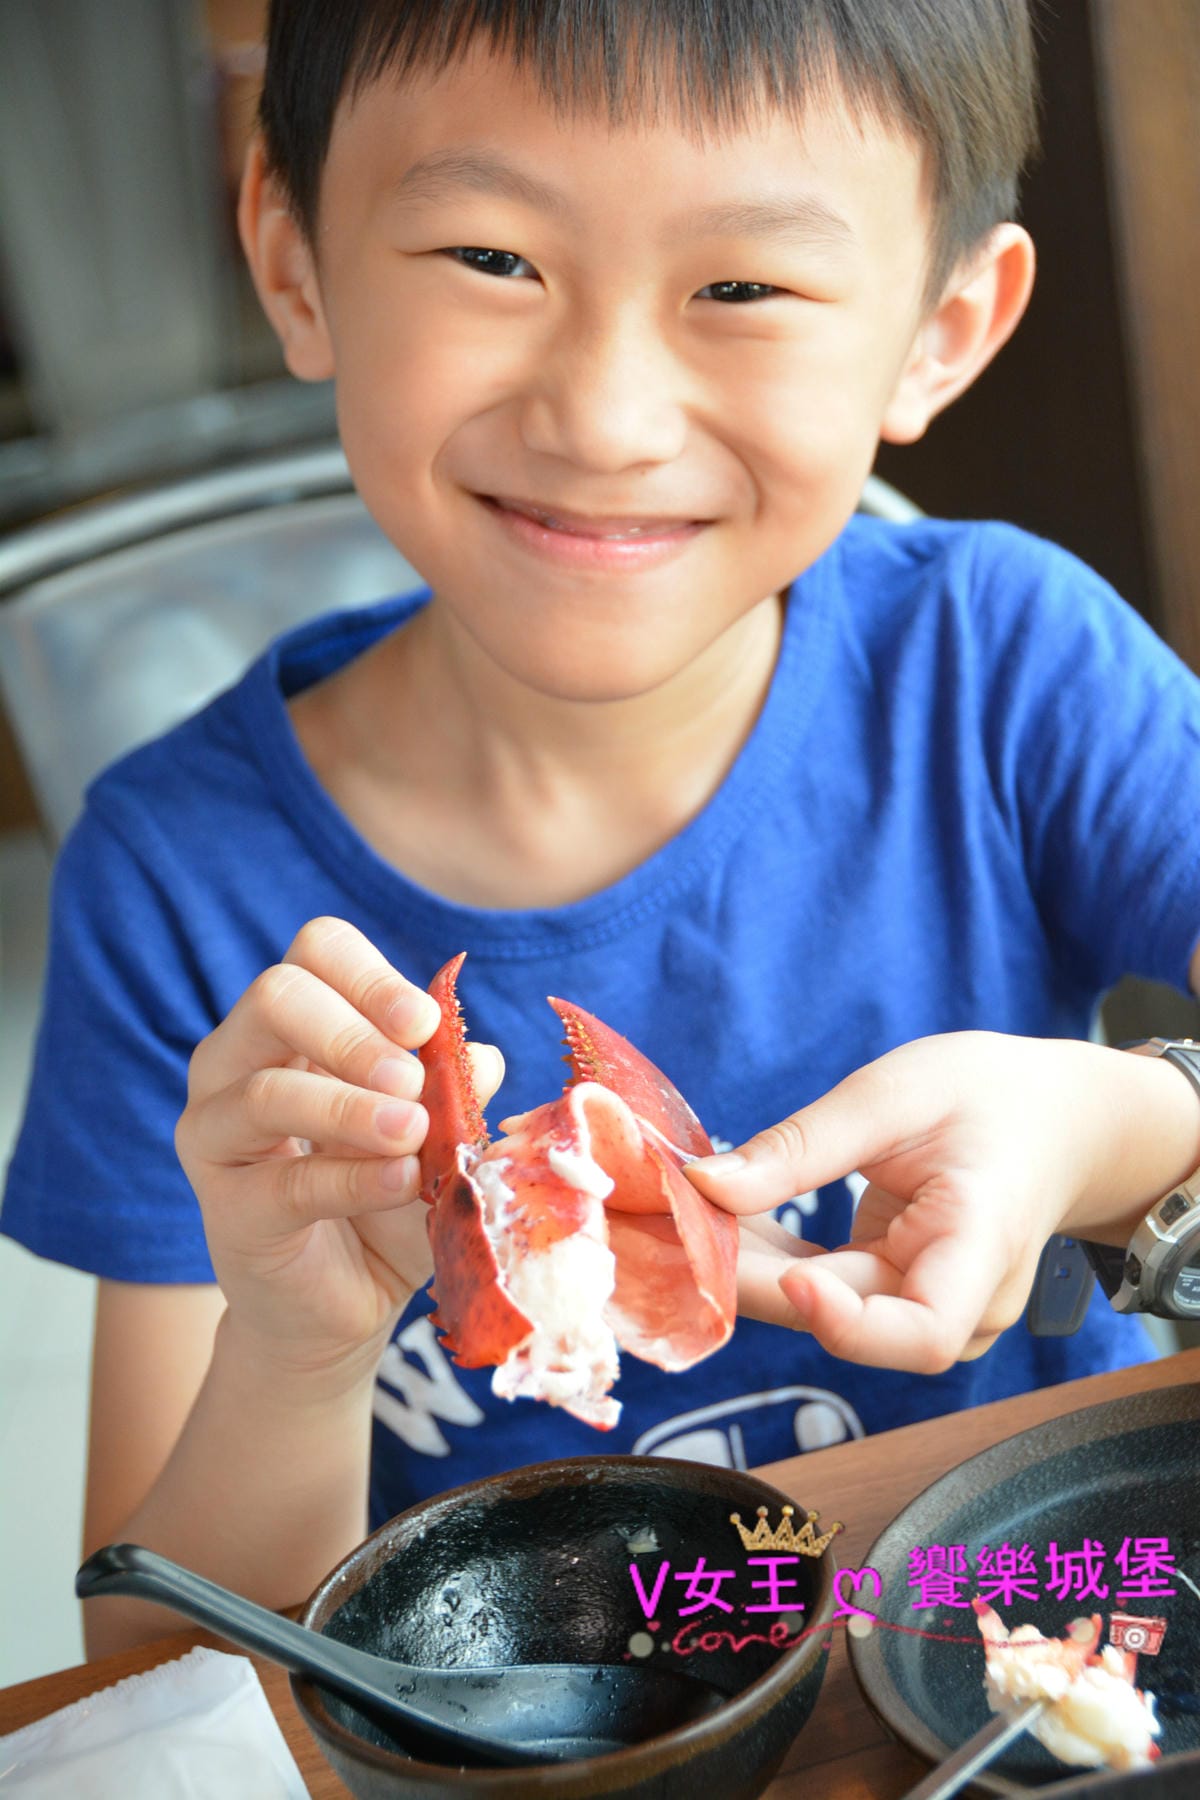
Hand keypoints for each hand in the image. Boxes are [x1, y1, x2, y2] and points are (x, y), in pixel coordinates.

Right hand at [175, 917, 502, 1373]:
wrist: (347, 1303)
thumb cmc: (388, 1198)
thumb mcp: (437, 1135)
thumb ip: (453, 1091)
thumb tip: (481, 1058)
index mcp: (293, 1024)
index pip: (315, 952)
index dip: (370, 975)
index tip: (424, 1024)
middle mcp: (238, 1060)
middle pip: (276, 995)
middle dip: (354, 1032)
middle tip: (412, 1081)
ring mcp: (217, 1131)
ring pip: (264, 1090)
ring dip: (352, 1107)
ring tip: (415, 1132)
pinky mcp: (225, 1207)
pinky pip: (285, 1181)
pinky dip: (352, 1178)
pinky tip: (401, 1179)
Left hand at [688, 1032, 1199, 1373]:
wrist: (1055, 1119)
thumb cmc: (990, 1097)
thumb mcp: (895, 1095)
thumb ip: (804, 1145)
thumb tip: (705, 1184)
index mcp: (983, 1247)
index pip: (923, 1331)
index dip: (848, 1323)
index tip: (788, 1277)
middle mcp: (960, 1300)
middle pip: (850, 1317)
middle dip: (756, 1279)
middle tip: (677, 1230)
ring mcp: (928, 1305)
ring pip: (825, 1309)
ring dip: (750, 1271)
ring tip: (682, 1219)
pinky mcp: (895, 1294)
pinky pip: (824, 1289)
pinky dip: (769, 1259)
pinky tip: (717, 1221)